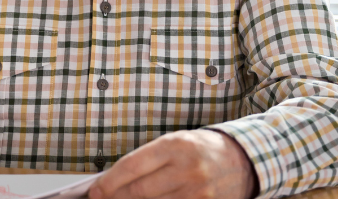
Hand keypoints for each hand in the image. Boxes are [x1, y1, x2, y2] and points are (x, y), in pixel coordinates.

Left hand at [89, 129, 256, 198]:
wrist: (242, 159)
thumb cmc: (200, 149)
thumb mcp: (174, 143)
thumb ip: (147, 160)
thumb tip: (114, 180)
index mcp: (174, 145)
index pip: (132, 167)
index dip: (109, 182)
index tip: (96, 190)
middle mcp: (186, 169)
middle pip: (139, 191)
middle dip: (116, 197)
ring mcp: (198, 192)